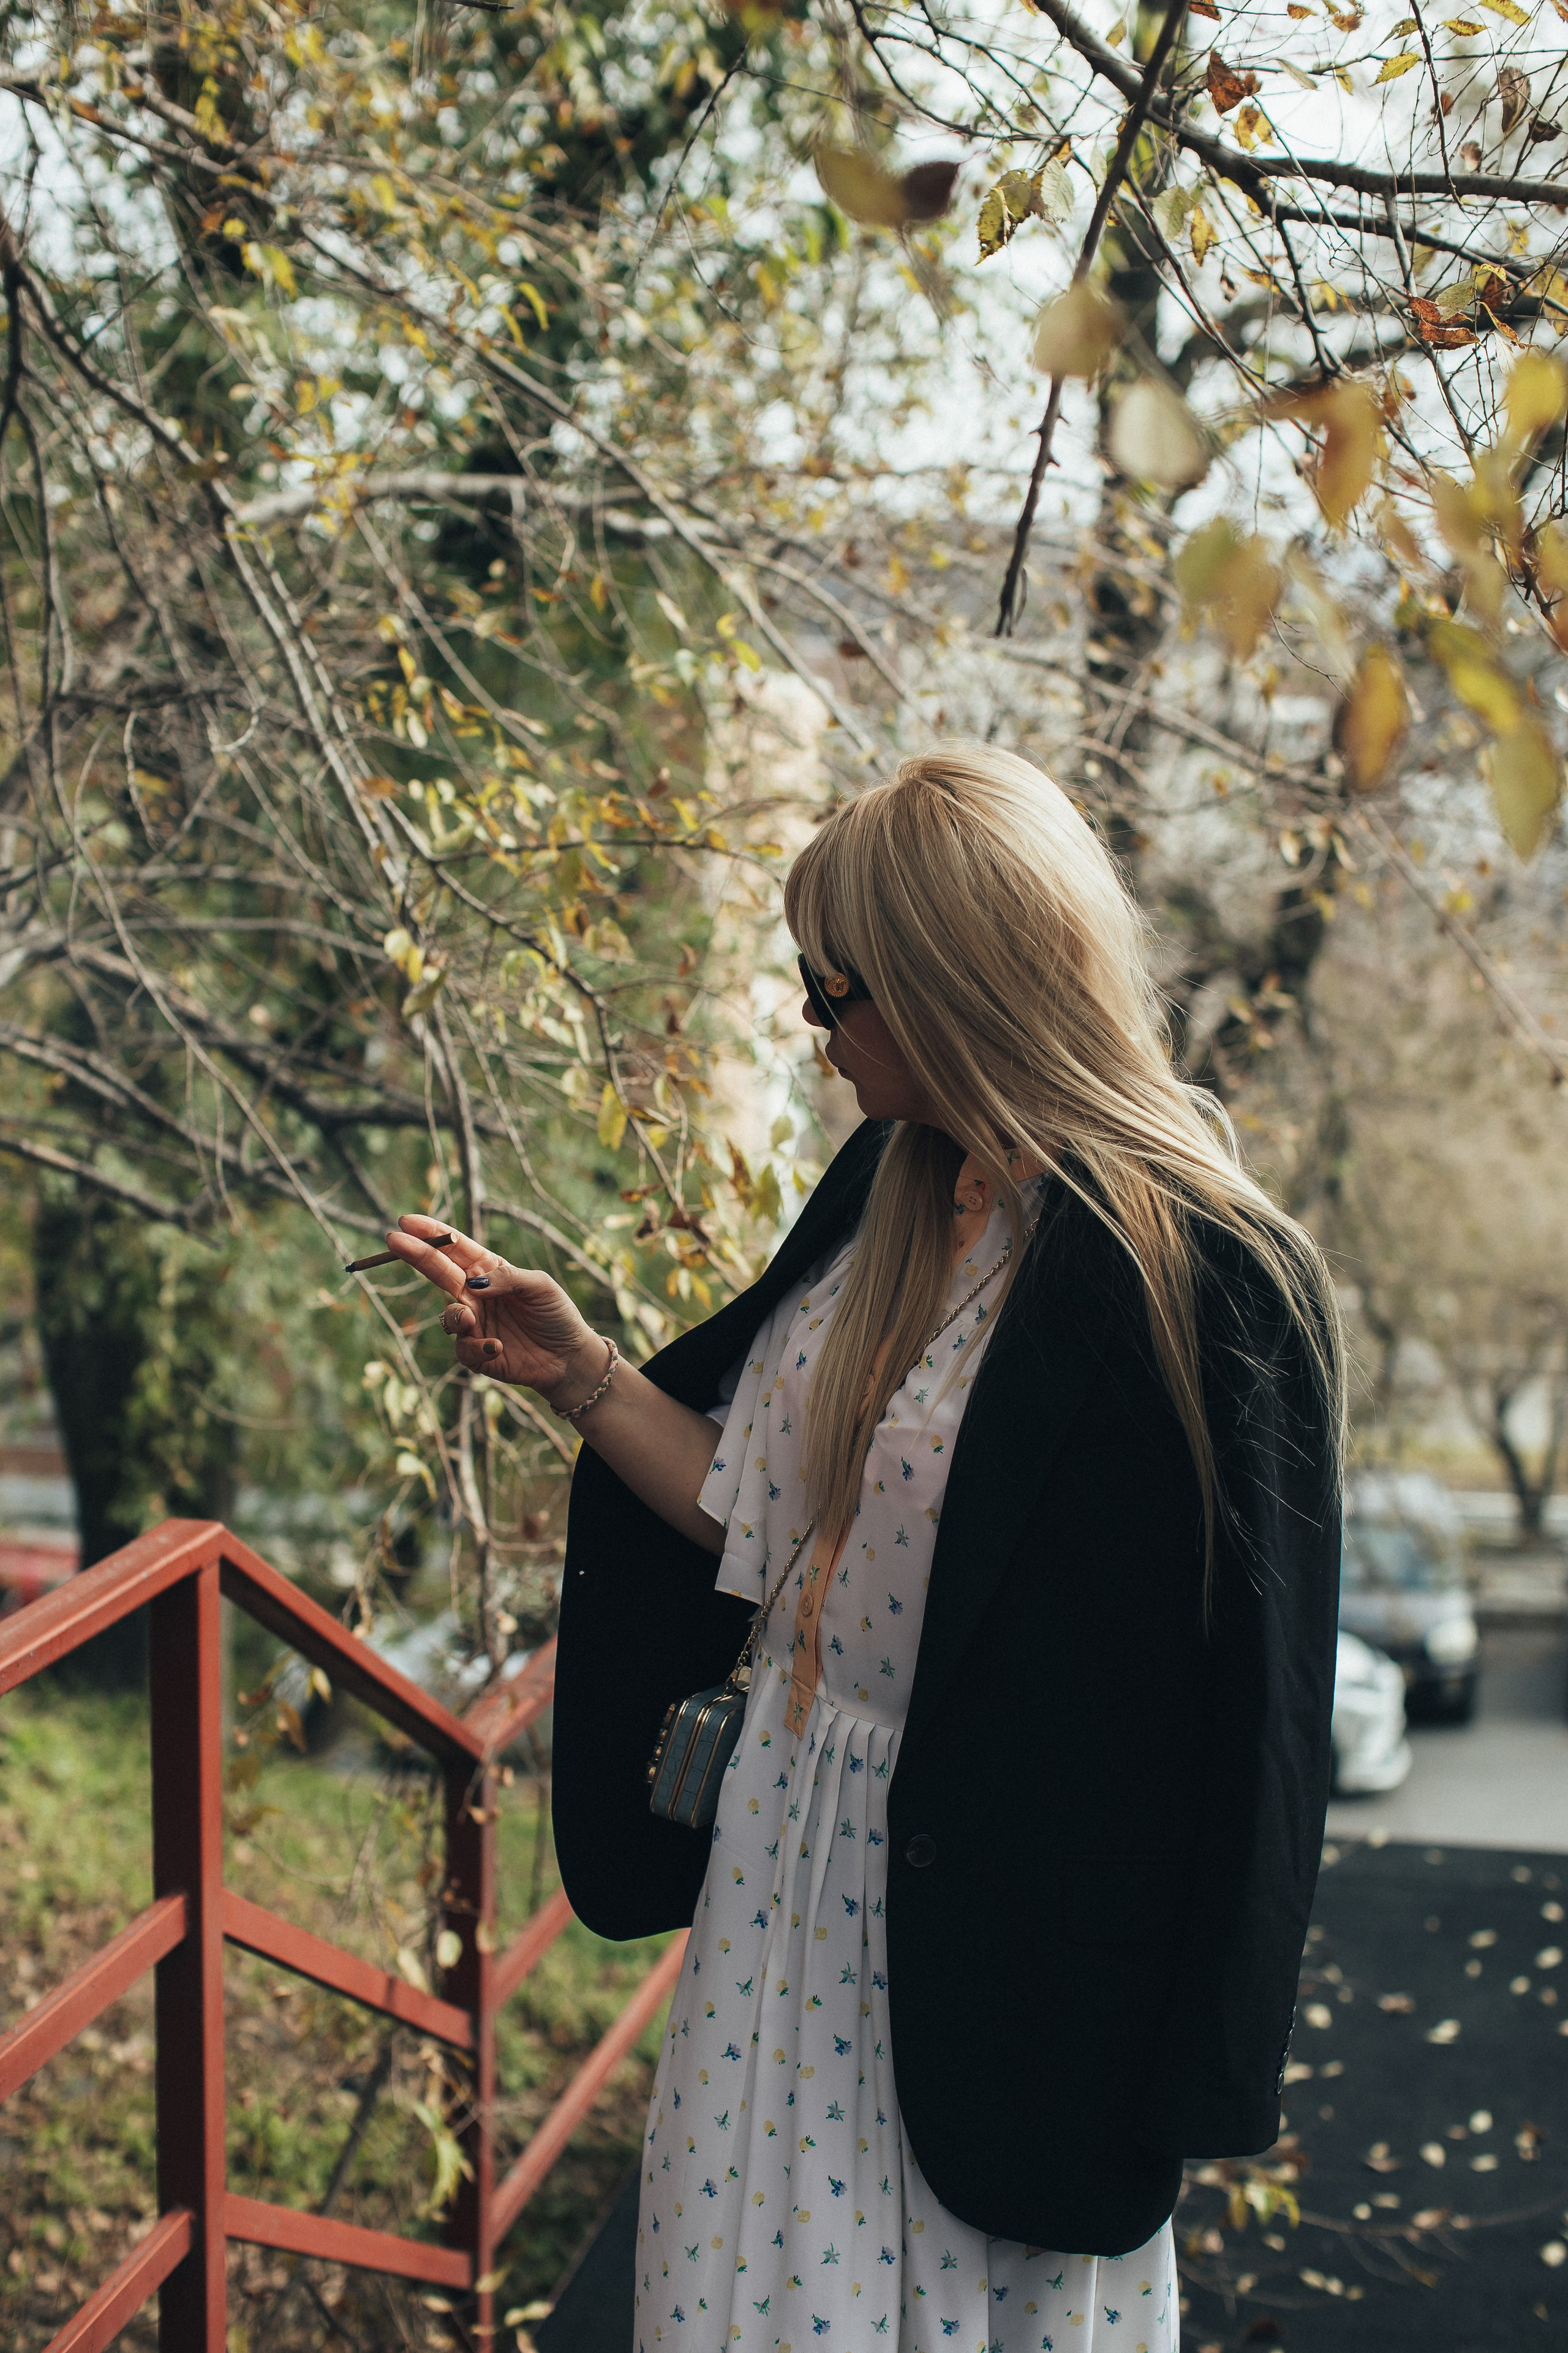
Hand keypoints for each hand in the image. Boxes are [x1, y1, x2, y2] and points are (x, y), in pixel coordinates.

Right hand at [383, 1215, 604, 1401]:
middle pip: (439, 1273)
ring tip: (472, 1319)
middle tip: (394, 1241)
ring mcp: (475, 1325)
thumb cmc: (557, 1315)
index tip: (407, 1221)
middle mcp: (476, 1295)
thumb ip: (507, 1278)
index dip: (432, 1234)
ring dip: (456, 1316)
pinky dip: (476, 1348)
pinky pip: (463, 1350)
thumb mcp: (540, 1286)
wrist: (570, 1358)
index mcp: (489, 1270)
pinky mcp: (477, 1354)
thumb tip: (473, 1282)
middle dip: (417, 1255)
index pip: (455, 1248)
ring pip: (448, 1316)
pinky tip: (497, 1347)